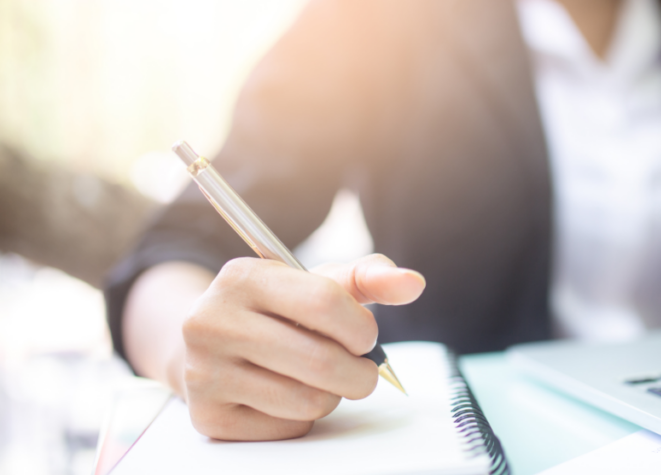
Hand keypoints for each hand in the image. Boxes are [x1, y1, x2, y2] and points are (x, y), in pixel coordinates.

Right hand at [180, 254, 423, 440]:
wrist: (214, 344)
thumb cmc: (279, 311)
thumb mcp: (318, 283)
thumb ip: (368, 278)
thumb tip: (413, 283)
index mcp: (242, 277)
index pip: (324, 303)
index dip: (361, 327)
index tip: (365, 337)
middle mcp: (211, 322)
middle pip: (321, 360)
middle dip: (360, 372)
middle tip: (361, 369)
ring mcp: (203, 372)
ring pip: (308, 400)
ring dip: (333, 395)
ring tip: (321, 378)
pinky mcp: (208, 416)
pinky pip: (288, 428)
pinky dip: (303, 417)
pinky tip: (288, 394)